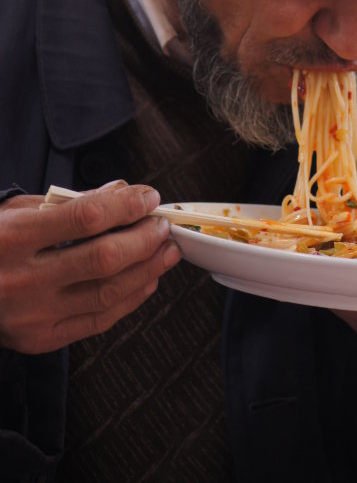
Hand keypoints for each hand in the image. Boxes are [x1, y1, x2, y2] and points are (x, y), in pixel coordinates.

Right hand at [0, 181, 180, 354]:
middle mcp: (23, 279)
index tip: (148, 197)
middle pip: (103, 259)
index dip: (125, 206)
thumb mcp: (18, 211)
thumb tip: (121, 192)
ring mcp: (32, 315)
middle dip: (144, 239)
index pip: (86, 218)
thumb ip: (70, 202)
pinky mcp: (41, 339)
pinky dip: (130, 299)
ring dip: (147, 269)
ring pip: (107, 293)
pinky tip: (146, 280)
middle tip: (163, 226)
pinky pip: (98, 321)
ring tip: (165, 251)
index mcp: (14, 237)